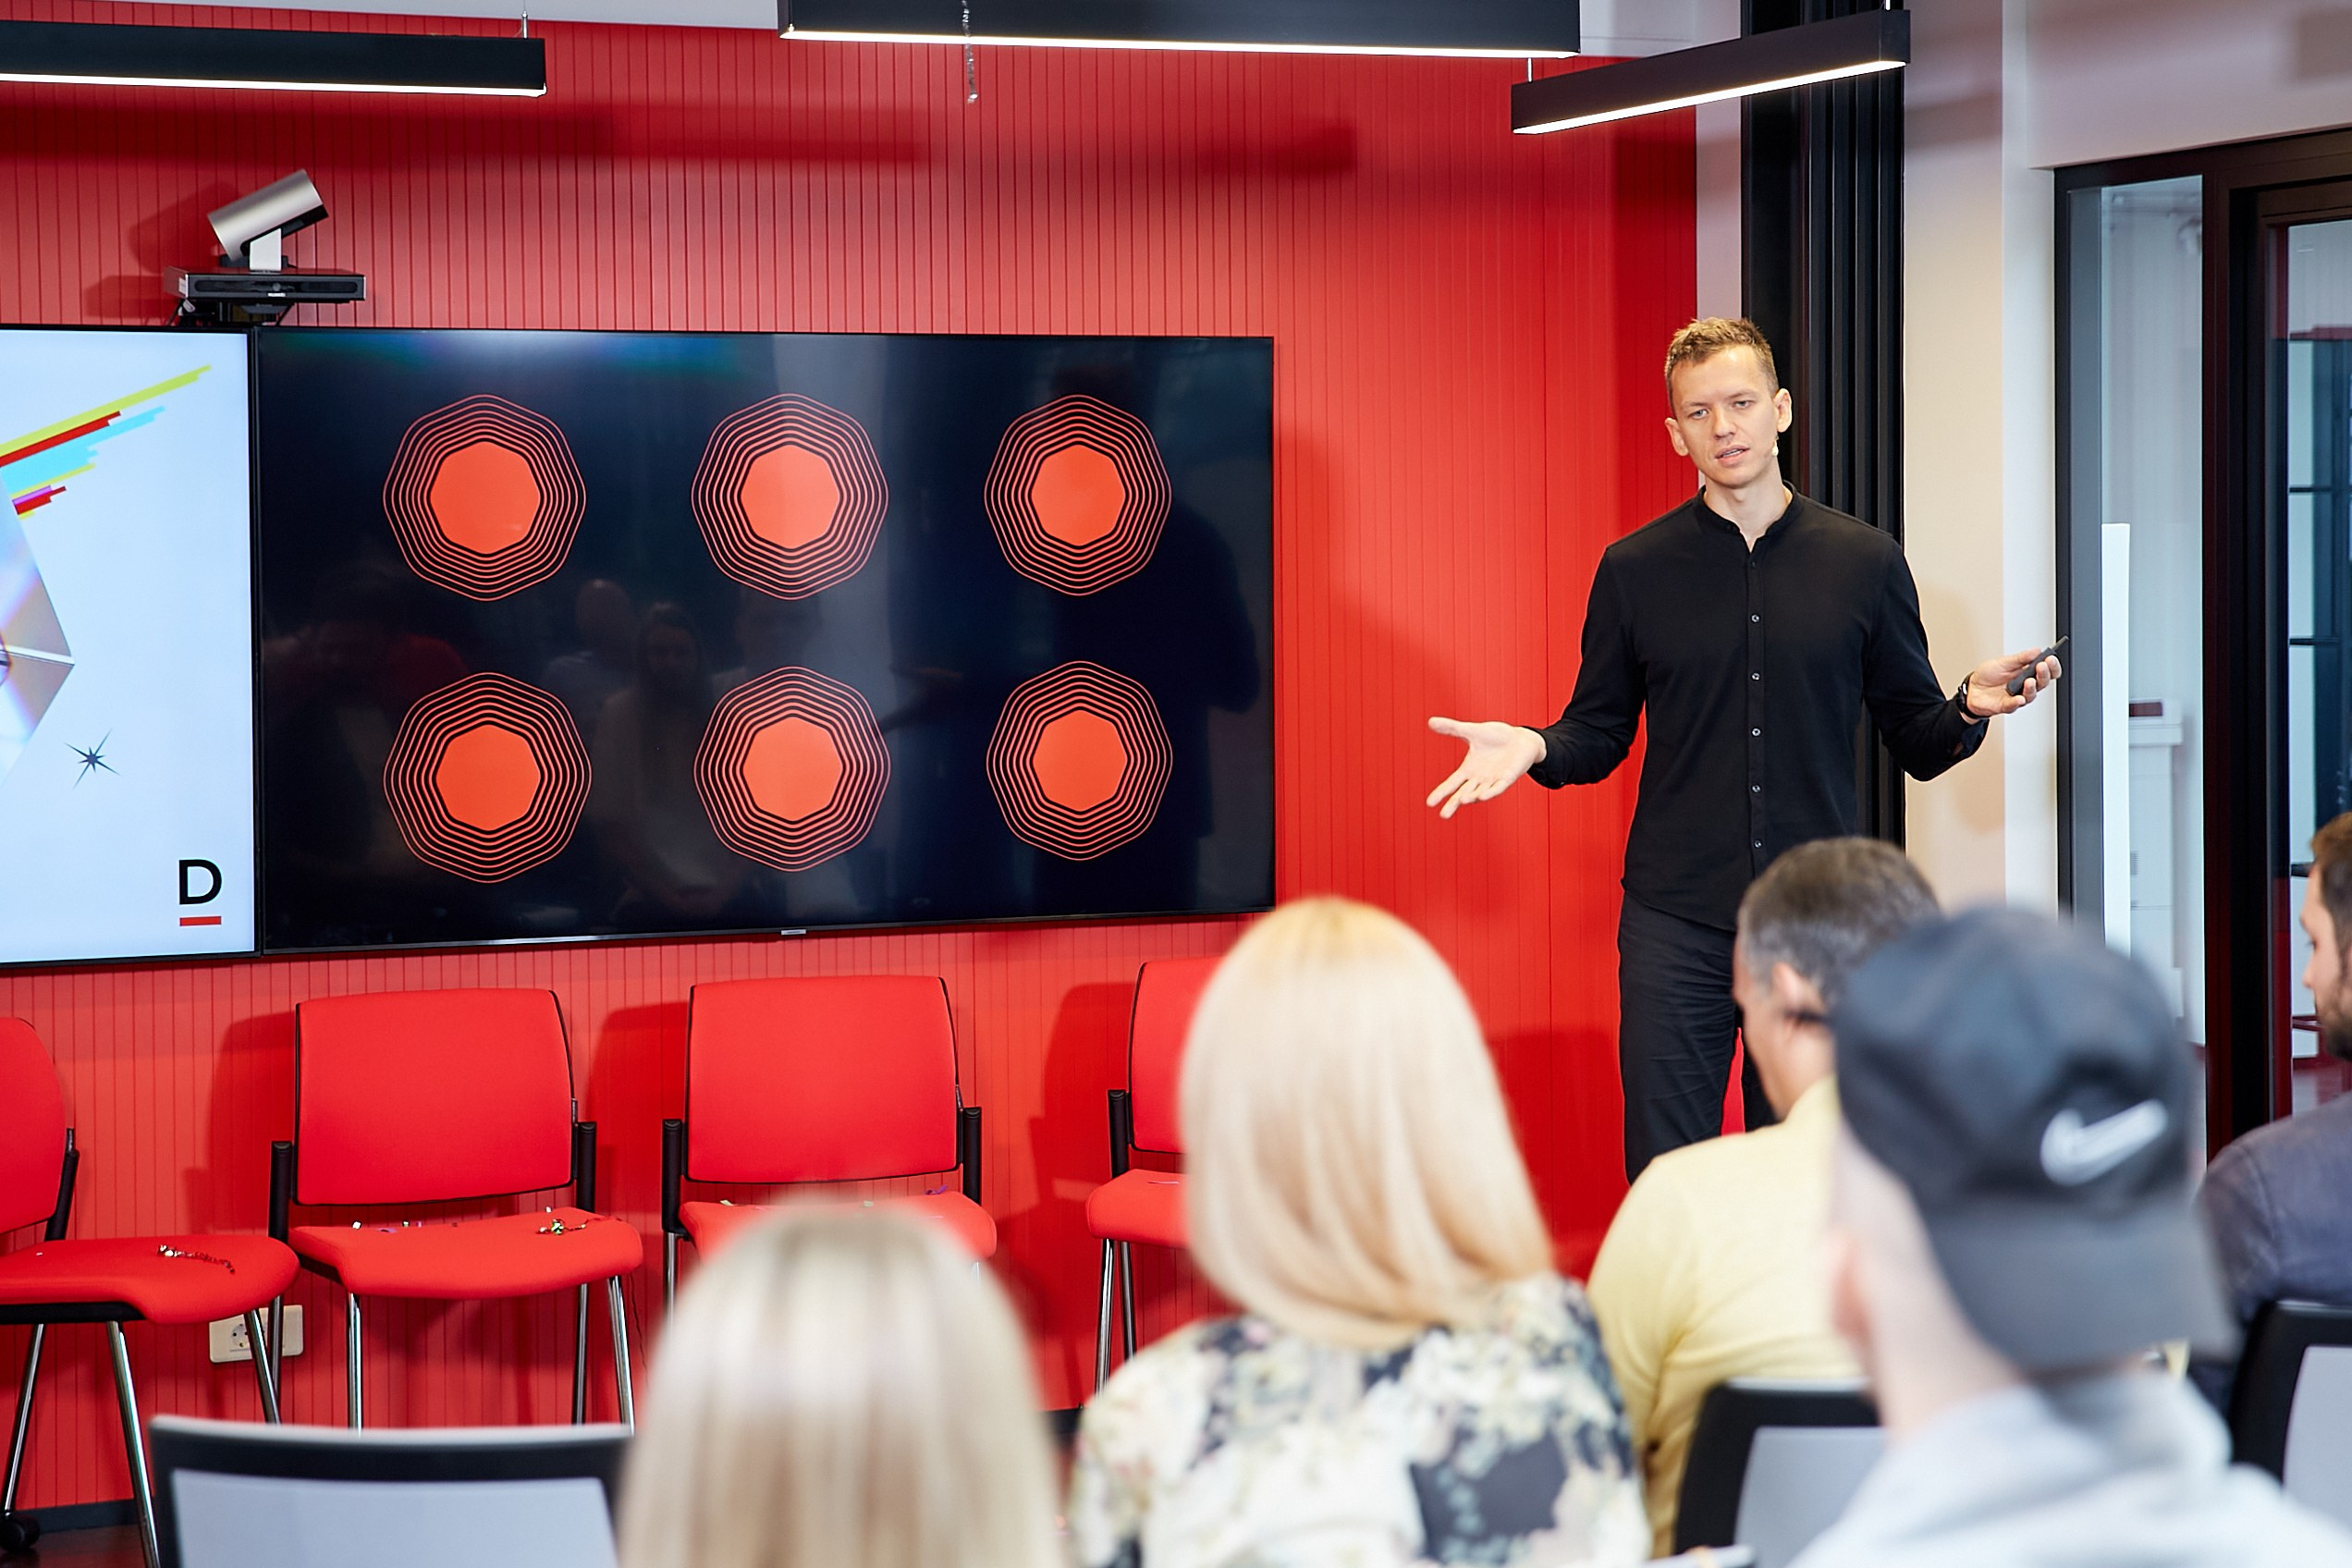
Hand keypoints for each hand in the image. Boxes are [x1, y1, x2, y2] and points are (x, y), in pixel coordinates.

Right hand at [1425, 718, 1546, 817]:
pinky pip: (1498, 787)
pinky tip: (1483, 796)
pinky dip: (1491, 792)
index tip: (1429, 803)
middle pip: (1463, 794)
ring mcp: (1493, 780)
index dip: (1441, 793)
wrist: (1520, 739)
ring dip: (1472, 796)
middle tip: (1443, 815)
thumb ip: (1452, 728)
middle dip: (1454, 803)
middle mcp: (1479, 778)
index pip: (1452, 784)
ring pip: (1480, 792)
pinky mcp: (1507, 778)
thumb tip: (1430, 721)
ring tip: (1462, 800)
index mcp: (1468, 769)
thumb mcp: (1472, 731)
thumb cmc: (1497, 736)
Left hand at [1964, 647, 2062, 718]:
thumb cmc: (1988, 675)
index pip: (2047, 671)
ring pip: (2030, 695)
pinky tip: (2019, 698)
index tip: (2051, 659)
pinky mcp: (2006, 705)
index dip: (2052, 666)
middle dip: (2044, 674)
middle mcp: (2025, 686)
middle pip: (2042, 683)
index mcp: (2027, 673)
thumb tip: (2037, 650)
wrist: (1972, 688)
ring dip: (2032, 688)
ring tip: (2030, 680)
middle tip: (2042, 666)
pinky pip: (2014, 705)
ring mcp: (2017, 696)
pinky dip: (2017, 702)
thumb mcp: (2004, 662)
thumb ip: (2020, 658)